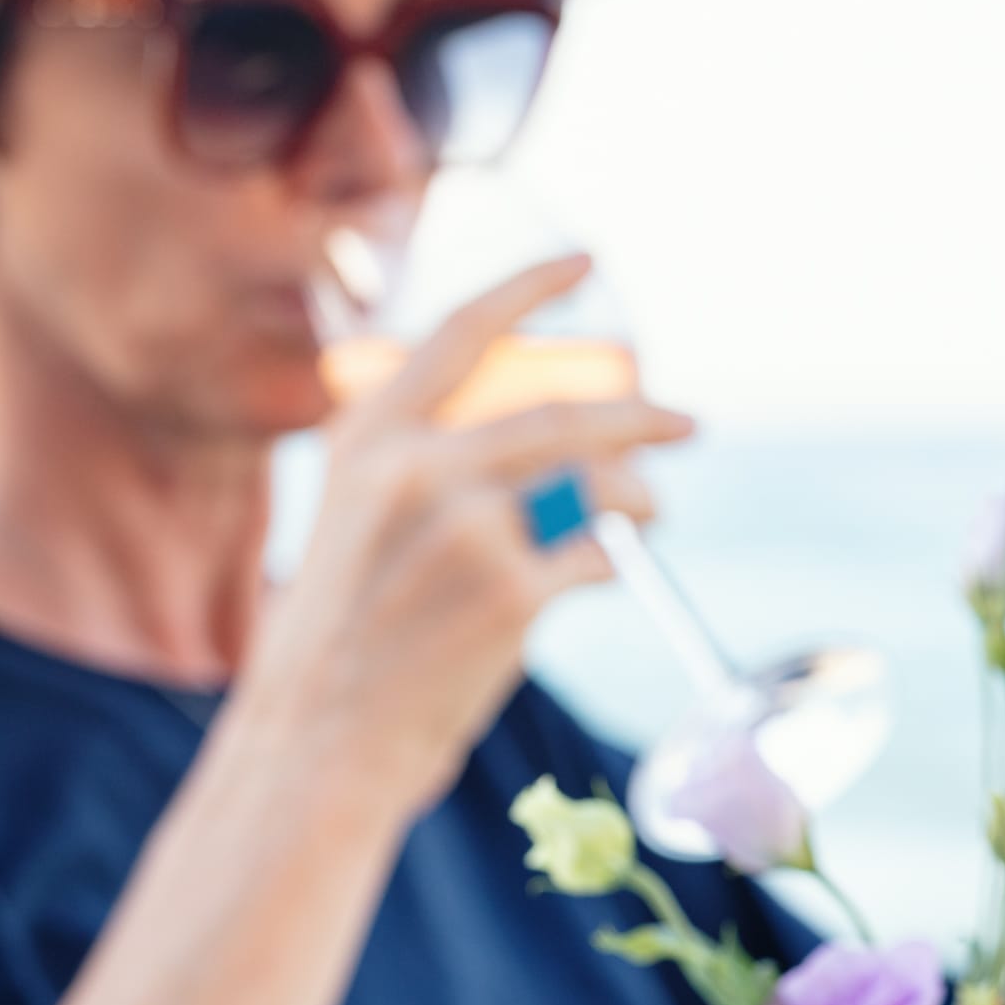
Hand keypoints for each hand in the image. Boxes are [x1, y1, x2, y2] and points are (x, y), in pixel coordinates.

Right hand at [240, 259, 694, 813]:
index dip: (530, 286)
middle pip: (562, 413)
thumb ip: (424, 471)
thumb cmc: (345, 641)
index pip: (462, 330)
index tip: (586, 263)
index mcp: (369, 439)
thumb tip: (541, 448)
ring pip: (594, 485)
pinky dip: (612, 563)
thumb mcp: (357, 524)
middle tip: (685, 423)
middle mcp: (417, 469)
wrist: (319, 740)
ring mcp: (467, 529)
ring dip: (637, 498)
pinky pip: (597, 558)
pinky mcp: (511, 594)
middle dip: (640, 415)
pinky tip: (605, 573)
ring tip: (649, 516)